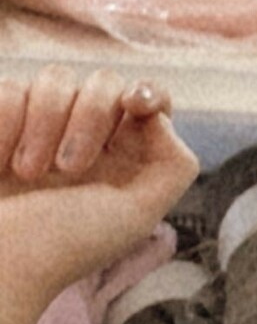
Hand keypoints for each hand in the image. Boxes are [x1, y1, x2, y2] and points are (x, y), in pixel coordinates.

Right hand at [0, 65, 200, 323]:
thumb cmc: (64, 244)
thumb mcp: (137, 215)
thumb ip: (173, 166)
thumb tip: (157, 117)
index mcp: (127, 158)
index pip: (151, 100)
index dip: (147, 92)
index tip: (134, 104)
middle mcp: (89, 137)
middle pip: (104, 83)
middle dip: (88, 119)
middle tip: (68, 170)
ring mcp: (43, 127)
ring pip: (55, 79)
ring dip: (42, 124)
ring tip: (27, 174)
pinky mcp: (4, 123)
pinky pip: (10, 90)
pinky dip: (5, 124)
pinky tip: (1, 163)